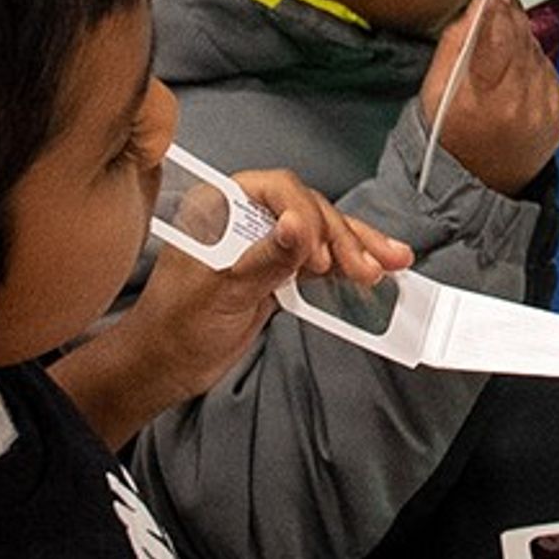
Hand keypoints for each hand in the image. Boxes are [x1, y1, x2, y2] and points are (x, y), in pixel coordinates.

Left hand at [122, 165, 409, 396]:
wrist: (164, 368)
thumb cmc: (174, 329)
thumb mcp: (220, 293)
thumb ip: (263, 259)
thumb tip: (298, 226)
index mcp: (221, 206)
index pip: (277, 189)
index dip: (306, 215)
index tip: (319, 254)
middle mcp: (247, 216)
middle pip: (309, 211)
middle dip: (343, 238)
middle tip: (365, 268)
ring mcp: (266, 243)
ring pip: (323, 234)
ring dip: (358, 248)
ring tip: (394, 263)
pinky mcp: (281, 270)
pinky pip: (323, 260)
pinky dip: (350, 265)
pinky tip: (378, 269)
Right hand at [422, 0, 558, 196]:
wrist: (478, 187)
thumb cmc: (448, 143)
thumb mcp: (434, 93)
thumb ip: (454, 46)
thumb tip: (474, 10)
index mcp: (481, 98)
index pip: (497, 36)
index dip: (497, 8)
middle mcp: (518, 103)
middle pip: (521, 39)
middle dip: (510, 17)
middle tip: (500, 3)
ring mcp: (542, 111)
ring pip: (538, 52)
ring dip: (523, 37)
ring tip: (503, 39)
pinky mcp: (557, 116)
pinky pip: (549, 72)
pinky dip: (535, 61)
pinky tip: (518, 66)